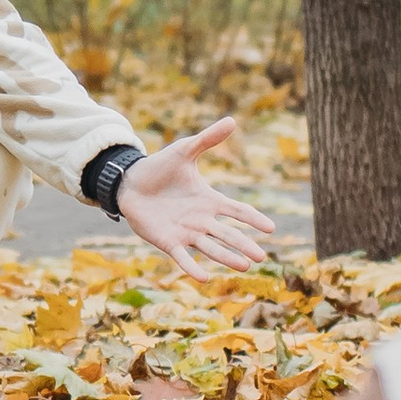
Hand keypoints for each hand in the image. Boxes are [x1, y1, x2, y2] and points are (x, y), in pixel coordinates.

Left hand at [115, 117, 278, 275]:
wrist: (130, 182)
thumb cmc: (159, 168)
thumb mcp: (184, 151)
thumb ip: (208, 140)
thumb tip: (232, 120)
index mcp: (209, 200)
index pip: (236, 211)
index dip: (252, 219)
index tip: (270, 228)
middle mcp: (201, 220)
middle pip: (228, 235)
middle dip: (244, 245)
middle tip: (261, 257)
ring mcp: (185, 233)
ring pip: (210, 248)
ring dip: (226, 257)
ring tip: (244, 266)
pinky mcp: (167, 242)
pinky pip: (183, 257)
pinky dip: (193, 268)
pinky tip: (205, 279)